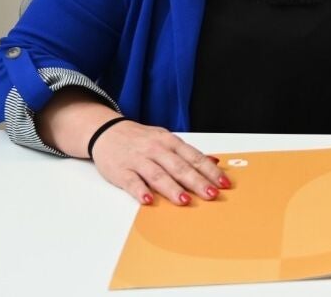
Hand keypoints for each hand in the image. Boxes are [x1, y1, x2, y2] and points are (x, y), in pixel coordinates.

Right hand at [89, 120, 229, 205]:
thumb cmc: (141, 139)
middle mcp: (156, 150)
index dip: (210, 170)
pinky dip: (140, 191)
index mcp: (170, 142)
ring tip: (185, 199)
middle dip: (197, 181)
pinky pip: (132, 182)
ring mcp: (138, 160)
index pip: (194, 157)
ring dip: (172, 187)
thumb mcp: (165, 140)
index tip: (224, 183)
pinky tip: (148, 200)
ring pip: (157, 174)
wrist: (106, 131)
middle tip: (212, 194)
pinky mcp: (121, 171)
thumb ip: (187, 153)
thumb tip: (214, 162)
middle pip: (179, 166)